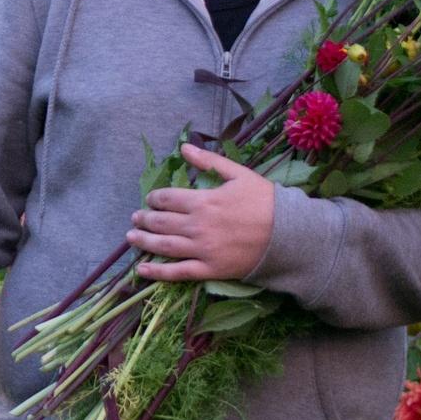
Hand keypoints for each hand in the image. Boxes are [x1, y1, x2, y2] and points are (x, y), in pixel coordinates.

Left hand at [126, 142, 275, 282]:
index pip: (167, 198)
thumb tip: (184, 146)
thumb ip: (209, 161)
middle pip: (161, 222)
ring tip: (131, 237)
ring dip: (143, 241)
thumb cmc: (266, 201)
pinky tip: (141, 270)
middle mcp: (197, 226)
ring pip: (164, 246)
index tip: (150, 199)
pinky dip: (157, 272)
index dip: (155, 199)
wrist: (289, 234)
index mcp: (202, 201)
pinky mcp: (210, 270)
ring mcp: (202, 249)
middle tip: (135, 217)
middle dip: (144, 219)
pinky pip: (178, 273)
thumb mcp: (239, 174)